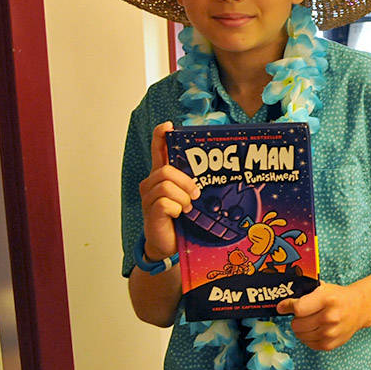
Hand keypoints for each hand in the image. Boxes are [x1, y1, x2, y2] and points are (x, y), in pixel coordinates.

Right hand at [138, 121, 199, 261]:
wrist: (169, 243)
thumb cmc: (181, 217)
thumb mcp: (190, 195)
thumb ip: (197, 180)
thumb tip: (221, 165)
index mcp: (162, 175)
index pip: (157, 149)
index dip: (160, 136)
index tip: (168, 126)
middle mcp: (151, 183)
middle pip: (165, 169)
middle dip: (186, 181)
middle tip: (196, 195)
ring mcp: (149, 197)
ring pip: (166, 185)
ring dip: (182, 197)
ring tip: (187, 208)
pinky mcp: (150, 211)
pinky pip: (164, 203)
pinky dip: (176, 209)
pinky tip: (178, 215)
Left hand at [277, 282, 370, 350]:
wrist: (359, 308)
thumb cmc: (338, 297)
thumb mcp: (323, 288)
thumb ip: (303, 294)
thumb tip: (281, 305)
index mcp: (327, 299)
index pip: (298, 308)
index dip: (287, 307)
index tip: (283, 306)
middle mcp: (329, 317)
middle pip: (297, 324)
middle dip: (295, 318)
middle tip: (302, 314)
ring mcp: (330, 333)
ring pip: (300, 335)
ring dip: (301, 328)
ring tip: (309, 321)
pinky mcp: (330, 344)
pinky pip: (308, 343)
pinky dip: (307, 337)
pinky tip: (315, 329)